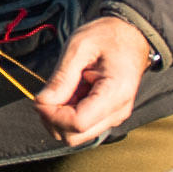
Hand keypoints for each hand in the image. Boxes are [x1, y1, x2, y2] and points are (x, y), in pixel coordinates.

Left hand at [34, 16, 152, 147]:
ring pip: (77, 135)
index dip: (52, 115)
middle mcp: (117, 111)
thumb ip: (61, 77)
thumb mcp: (79, 47)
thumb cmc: (107, 36)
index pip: (77, 123)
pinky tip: (70, 94)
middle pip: (75, 136)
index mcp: (115, 93)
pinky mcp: (108, 116)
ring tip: (61, 91)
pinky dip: (68, 116)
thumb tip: (42, 102)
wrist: (132, 35)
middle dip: (53, 119)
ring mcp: (114, 116)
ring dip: (59, 119)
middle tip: (47, 95)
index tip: (41, 98)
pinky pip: (82, 126)